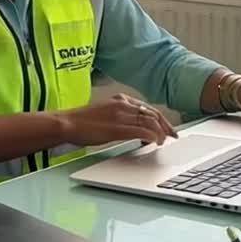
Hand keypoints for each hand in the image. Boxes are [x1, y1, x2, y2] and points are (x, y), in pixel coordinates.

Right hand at [61, 95, 177, 147]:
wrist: (67, 123)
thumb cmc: (82, 121)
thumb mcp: (105, 113)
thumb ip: (121, 116)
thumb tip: (135, 127)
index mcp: (121, 99)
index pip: (148, 108)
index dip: (161, 119)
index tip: (168, 128)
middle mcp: (123, 104)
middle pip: (153, 114)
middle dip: (166, 126)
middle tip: (173, 136)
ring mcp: (121, 115)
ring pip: (150, 122)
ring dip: (161, 132)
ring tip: (164, 141)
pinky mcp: (117, 127)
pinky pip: (141, 131)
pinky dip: (152, 136)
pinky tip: (155, 142)